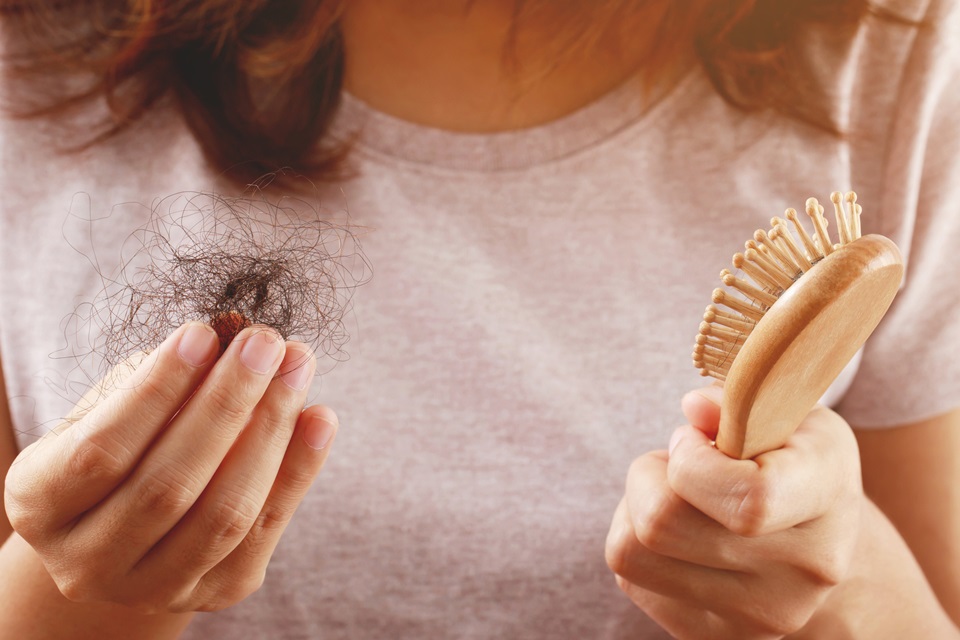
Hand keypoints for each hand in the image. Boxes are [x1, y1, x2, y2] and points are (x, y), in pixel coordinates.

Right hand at [4, 322, 337, 612]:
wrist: (127, 531)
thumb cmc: (121, 445)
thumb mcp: (112, 410)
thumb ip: (160, 379)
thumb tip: (231, 340)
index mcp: (41, 504)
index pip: (102, 451)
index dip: (156, 391)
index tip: (201, 334)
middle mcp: (88, 561)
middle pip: (168, 486)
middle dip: (226, 404)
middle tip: (265, 342)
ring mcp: (154, 586)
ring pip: (224, 514)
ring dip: (271, 431)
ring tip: (297, 366)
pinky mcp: (217, 591)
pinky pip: (266, 530)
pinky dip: (299, 470)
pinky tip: (320, 418)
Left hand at [605, 385, 861, 638]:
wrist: (817, 543)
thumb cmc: (788, 457)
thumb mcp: (780, 410)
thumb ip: (739, 398)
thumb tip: (695, 409)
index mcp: (828, 496)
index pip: (747, 501)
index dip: (692, 462)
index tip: (692, 440)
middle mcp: (805, 569)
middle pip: (663, 523)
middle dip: (649, 474)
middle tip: (679, 461)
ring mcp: (761, 615)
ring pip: (631, 551)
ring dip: (635, 508)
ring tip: (677, 495)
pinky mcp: (714, 634)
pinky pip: (630, 576)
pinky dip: (638, 542)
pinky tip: (681, 533)